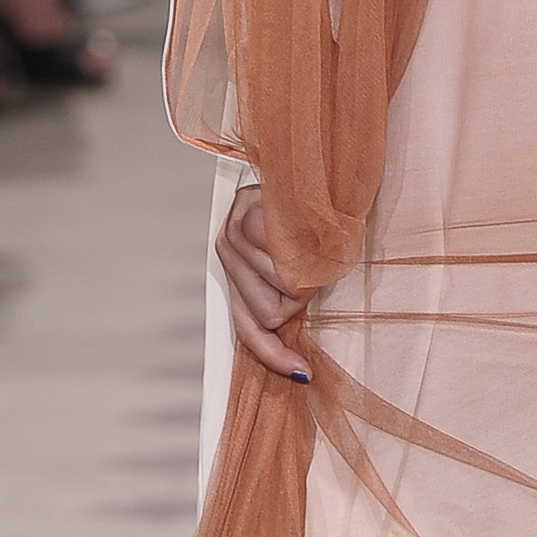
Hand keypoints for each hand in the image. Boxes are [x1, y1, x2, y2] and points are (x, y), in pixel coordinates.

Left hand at [216, 181, 310, 380]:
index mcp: (240, 267)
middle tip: (307, 261)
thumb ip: (290, 291)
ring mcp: (232, 239)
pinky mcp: (244, 224)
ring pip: (277, 291)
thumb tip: (298, 343)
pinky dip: (298, 250)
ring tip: (302, 235)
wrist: (305, 164)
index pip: (248, 327)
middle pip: (266, 315)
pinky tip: (297, 224)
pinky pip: (281, 265)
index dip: (273, 354)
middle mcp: (227, 252)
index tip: (303, 372)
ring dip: (300, 269)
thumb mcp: (300, 258)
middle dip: (295, 296)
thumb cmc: (308, 210)